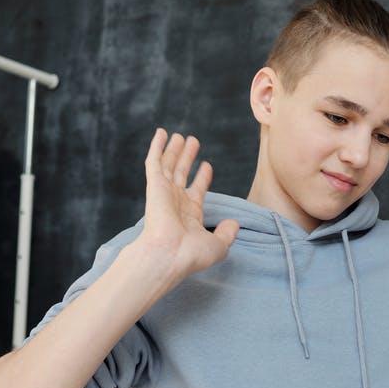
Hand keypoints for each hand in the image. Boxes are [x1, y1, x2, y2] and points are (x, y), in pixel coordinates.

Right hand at [134, 129, 238, 279]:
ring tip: (181, 135)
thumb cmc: (191, 255)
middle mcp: (175, 203)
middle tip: (193, 142)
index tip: (207, 165)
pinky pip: (154, 162)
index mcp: (189, 215)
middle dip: (187, 158)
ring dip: (175, 150)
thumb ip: (227, 233)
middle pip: (182, 174)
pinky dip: (157, 146)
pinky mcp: (154, 185)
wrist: (169, 255)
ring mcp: (164, 193)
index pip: (196, 191)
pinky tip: (161, 132)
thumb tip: (234, 222)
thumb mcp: (218, 245)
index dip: (202, 178)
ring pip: (169, 165)